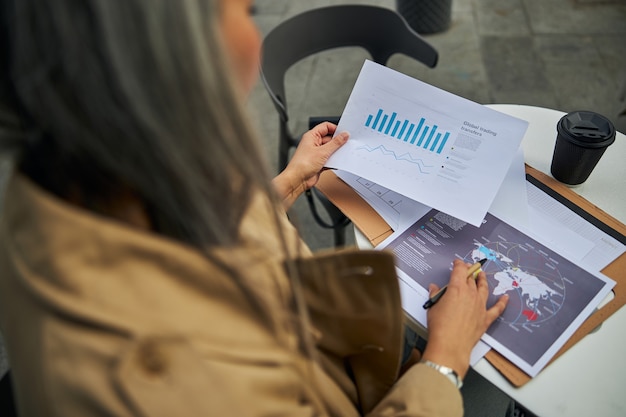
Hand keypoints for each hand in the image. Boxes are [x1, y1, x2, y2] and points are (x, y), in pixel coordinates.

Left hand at [272, 122, 348, 208]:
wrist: (297, 180)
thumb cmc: (302, 164)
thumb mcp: (323, 151)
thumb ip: (335, 143)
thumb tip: (344, 135)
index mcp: (311, 136)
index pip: (325, 127)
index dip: (335, 129)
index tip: (344, 133)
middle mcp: (313, 144)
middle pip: (329, 139)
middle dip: (337, 143)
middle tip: (345, 145)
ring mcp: (316, 153)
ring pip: (330, 150)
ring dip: (336, 153)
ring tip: (340, 155)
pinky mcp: (319, 163)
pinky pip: (329, 159)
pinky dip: (334, 161)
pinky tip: (337, 163)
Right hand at [421, 259, 507, 378]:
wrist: (450, 345)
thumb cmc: (439, 326)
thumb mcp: (433, 307)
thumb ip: (435, 295)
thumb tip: (434, 288)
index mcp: (456, 288)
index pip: (460, 270)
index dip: (459, 264)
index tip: (457, 262)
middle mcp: (470, 294)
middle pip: (471, 278)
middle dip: (469, 271)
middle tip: (468, 268)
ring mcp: (480, 306)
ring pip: (484, 288)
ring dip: (483, 280)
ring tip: (482, 275)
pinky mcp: (486, 318)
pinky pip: (497, 308)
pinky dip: (502, 302)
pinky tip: (505, 297)